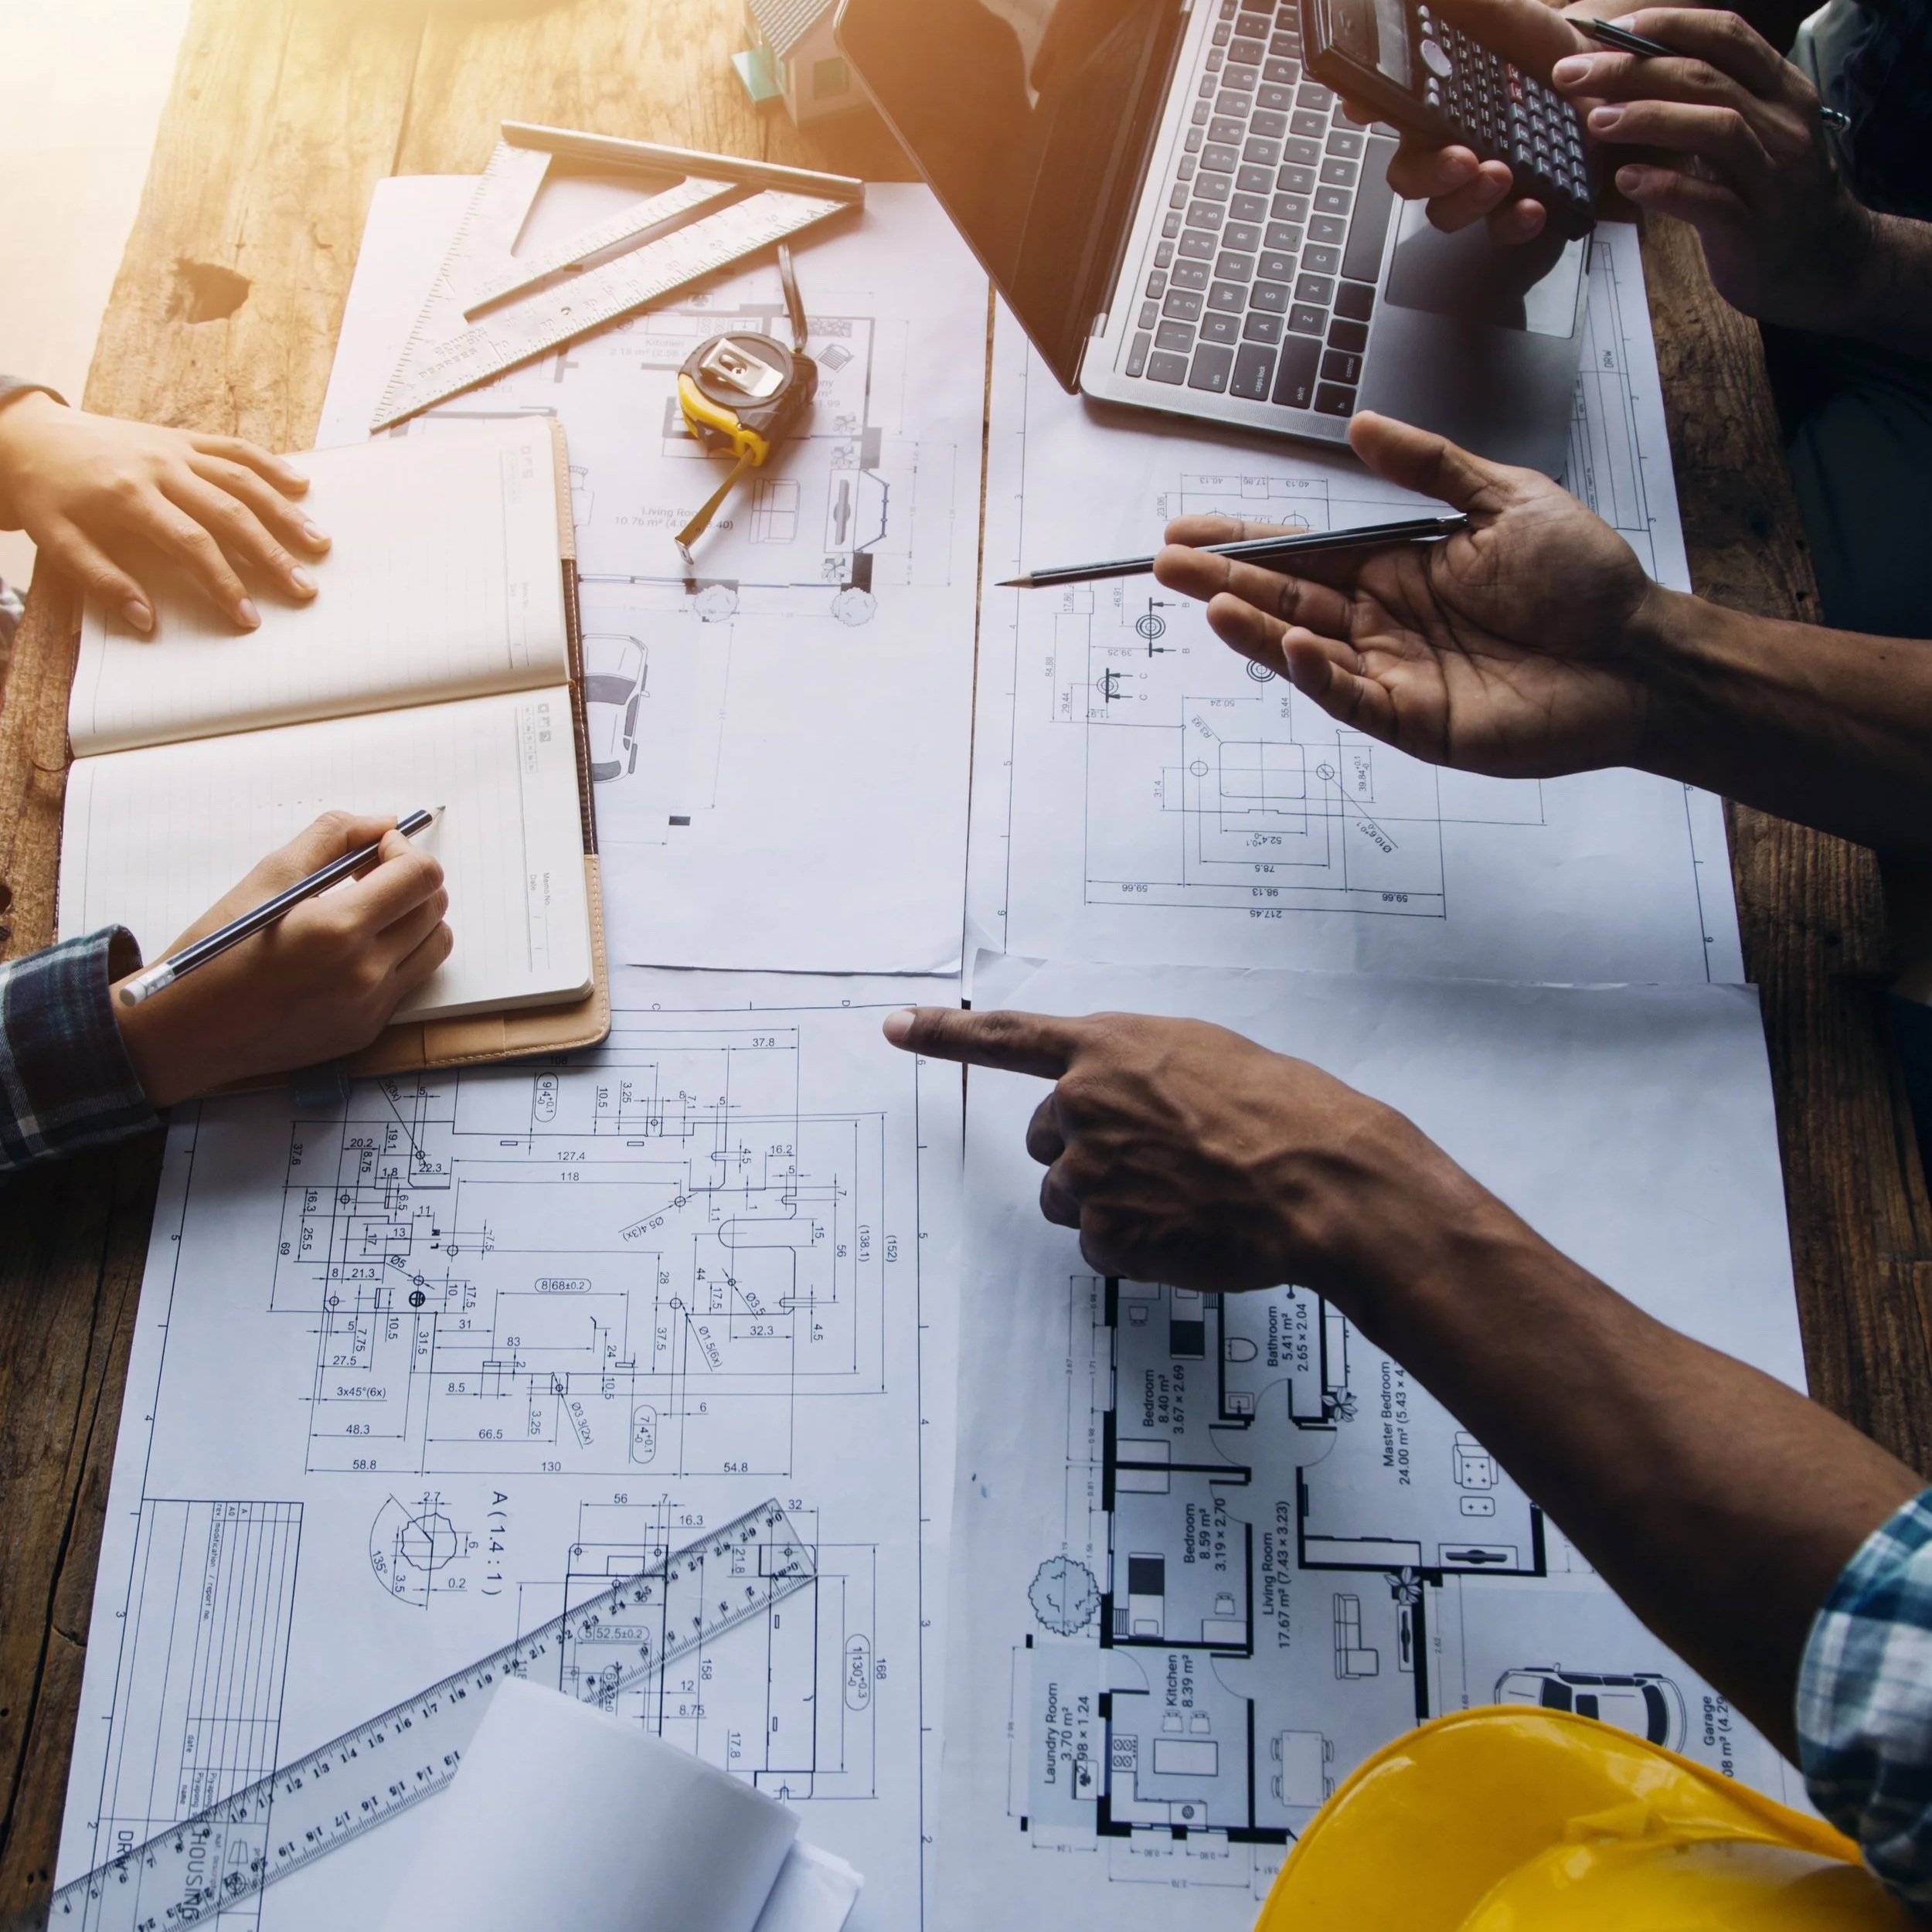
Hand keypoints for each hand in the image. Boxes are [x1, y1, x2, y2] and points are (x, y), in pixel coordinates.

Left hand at [0, 391, 329, 631]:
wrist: (28, 435)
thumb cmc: (44, 493)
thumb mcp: (56, 542)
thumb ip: (102, 581)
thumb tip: (146, 621)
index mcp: (128, 496)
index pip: (191, 544)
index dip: (224, 582)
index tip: (248, 617)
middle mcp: (159, 468)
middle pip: (229, 513)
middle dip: (270, 554)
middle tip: (303, 588)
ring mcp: (174, 450)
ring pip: (241, 479)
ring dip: (284, 512)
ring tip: (318, 542)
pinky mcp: (181, 438)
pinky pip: (232, 447)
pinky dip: (268, 464)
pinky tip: (300, 484)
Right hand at [113, 812, 451, 1106]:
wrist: (187, 1032)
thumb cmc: (217, 950)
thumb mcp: (267, 876)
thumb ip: (333, 838)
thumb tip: (384, 823)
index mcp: (338, 929)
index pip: (421, 877)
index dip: (406, 851)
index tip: (378, 849)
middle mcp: (364, 973)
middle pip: (434, 908)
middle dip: (409, 881)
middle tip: (368, 875)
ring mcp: (370, 1007)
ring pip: (434, 944)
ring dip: (412, 918)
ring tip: (365, 911)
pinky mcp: (367, 1029)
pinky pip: (409, 979)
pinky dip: (396, 954)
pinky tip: (352, 950)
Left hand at [883, 1004, 1485, 1299]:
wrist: (1326, 1183)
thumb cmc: (1284, 1112)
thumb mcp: (1204, 1057)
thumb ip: (1137, 1069)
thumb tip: (1110, 1096)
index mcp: (1108, 1049)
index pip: (1007, 1037)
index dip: (946, 1034)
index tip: (898, 1028)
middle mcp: (1084, 1106)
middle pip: (1048, 1139)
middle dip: (1091, 1150)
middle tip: (1164, 1157)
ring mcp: (1090, 1173)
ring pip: (1069, 1197)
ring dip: (1111, 1201)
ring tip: (1185, 1194)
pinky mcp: (1106, 1236)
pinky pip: (1098, 1246)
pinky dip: (1134, 1245)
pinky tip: (1185, 1230)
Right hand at [1151, 412, 1672, 777]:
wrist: (1642, 654)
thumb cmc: (1584, 578)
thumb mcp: (1504, 498)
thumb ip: (1429, 467)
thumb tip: (1358, 428)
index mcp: (1398, 568)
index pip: (1304, 554)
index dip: (1245, 541)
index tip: (1187, 527)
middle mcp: (1385, 623)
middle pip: (1288, 601)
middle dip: (1226, 582)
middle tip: (1166, 565)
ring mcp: (1396, 675)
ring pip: (1306, 652)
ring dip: (1254, 629)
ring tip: (1208, 602)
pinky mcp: (1418, 722)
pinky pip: (1353, 699)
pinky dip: (1317, 675)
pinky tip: (1286, 644)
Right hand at [1366, 0, 1595, 242]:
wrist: (1601, 76)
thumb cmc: (1541, 47)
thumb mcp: (1503, 12)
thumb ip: (1466, 6)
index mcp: (1433, 101)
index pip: (1383, 107)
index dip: (1363, 106)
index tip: (1362, 106)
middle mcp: (1446, 144)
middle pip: (1409, 176)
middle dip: (1429, 174)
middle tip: (1460, 157)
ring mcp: (1478, 178)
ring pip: (1446, 211)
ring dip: (1467, 200)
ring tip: (1500, 174)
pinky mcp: (1515, 201)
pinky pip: (1500, 229)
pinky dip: (1513, 223)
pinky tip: (1531, 205)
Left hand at [1551, 10, 1873, 329]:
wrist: (1824, 265)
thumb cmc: (1769, 194)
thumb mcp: (1751, 134)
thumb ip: (1710, 101)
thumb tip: (1635, 72)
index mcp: (1781, 90)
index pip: (1727, 35)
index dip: (1668, 25)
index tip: (1610, 29)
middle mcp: (1783, 125)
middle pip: (1707, 78)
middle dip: (1633, 68)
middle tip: (1572, 73)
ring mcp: (1773, 177)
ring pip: (1715, 129)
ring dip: (1649, 118)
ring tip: (1595, 120)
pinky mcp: (1755, 229)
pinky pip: (1709, 201)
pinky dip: (1665, 186)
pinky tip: (1626, 179)